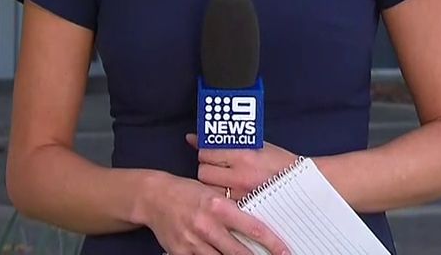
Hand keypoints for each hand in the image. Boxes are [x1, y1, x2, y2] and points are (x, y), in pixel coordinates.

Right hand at [140, 172, 289, 254]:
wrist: (154, 197)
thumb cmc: (188, 193)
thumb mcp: (214, 194)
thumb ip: (233, 211)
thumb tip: (257, 227)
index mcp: (219, 206)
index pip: (253, 228)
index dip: (272, 243)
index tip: (285, 252)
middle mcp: (207, 226)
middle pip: (240, 253)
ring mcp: (193, 242)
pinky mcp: (181, 253)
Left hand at [186, 134, 298, 202]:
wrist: (303, 183)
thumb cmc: (280, 162)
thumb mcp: (255, 144)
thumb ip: (225, 142)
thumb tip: (194, 138)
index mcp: (243, 155)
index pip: (206, 153)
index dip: (205, 153)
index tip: (211, 154)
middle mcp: (240, 175)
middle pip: (204, 173)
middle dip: (207, 169)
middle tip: (217, 168)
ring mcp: (241, 194)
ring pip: (209, 190)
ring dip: (212, 185)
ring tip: (223, 182)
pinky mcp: (245, 208)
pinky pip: (222, 204)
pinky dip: (222, 199)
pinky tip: (229, 195)